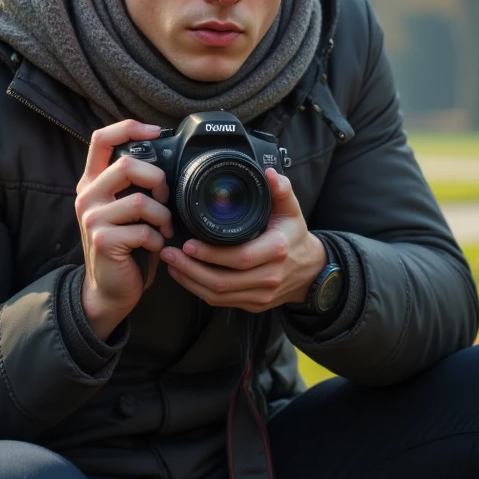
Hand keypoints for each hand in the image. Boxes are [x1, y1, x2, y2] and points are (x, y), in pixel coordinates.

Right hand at [76, 119, 173, 340]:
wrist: (109, 289)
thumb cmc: (125, 247)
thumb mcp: (123, 210)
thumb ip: (133, 185)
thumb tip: (167, 164)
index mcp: (92, 182)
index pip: (101, 139)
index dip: (129, 128)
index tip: (155, 131)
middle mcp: (87, 196)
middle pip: (126, 167)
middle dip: (158, 181)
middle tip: (167, 200)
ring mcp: (92, 218)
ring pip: (140, 201)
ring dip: (163, 217)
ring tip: (164, 229)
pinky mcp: (103, 240)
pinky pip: (143, 231)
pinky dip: (157, 240)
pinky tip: (154, 247)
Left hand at [160, 169, 327, 312]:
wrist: (310, 270)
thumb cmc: (294, 235)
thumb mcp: (292, 210)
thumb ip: (281, 189)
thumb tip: (268, 173)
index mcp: (277, 250)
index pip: (240, 257)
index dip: (211, 255)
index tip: (189, 244)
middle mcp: (270, 276)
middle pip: (223, 281)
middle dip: (191, 269)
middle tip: (169, 253)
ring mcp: (261, 295)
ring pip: (218, 295)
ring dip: (190, 281)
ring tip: (171, 264)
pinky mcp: (253, 305)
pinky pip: (221, 302)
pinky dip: (199, 290)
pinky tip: (185, 276)